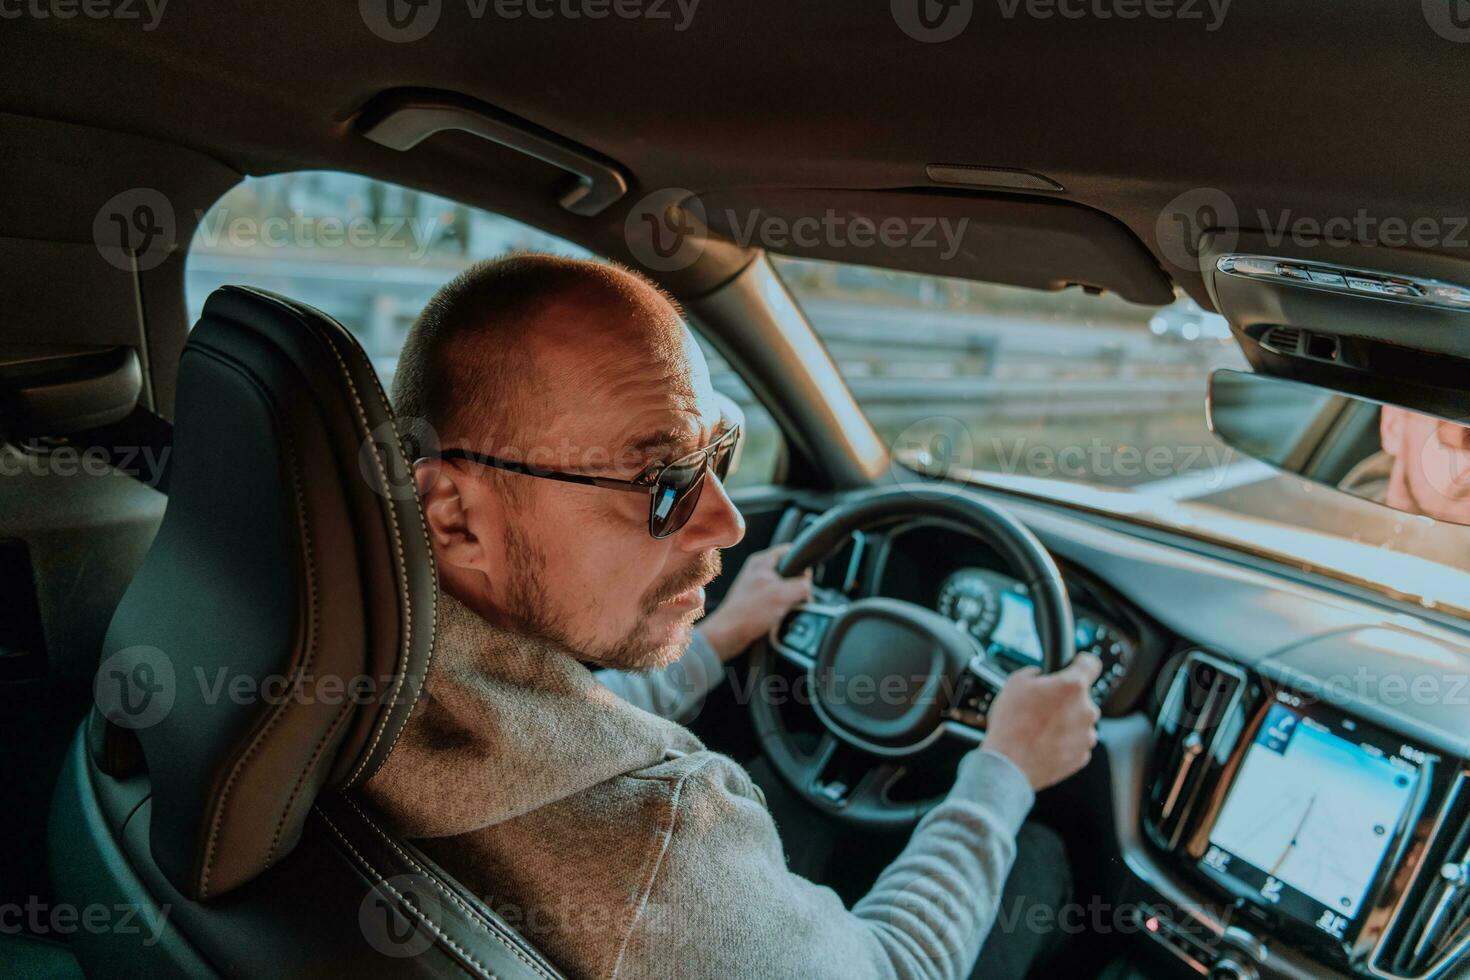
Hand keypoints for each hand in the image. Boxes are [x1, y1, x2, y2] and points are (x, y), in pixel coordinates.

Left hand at [699, 544, 812, 660]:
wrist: (729, 634)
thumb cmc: (748, 613)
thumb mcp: (783, 595)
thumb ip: (801, 585)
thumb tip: (808, 584)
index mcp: (762, 561)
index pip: (790, 551)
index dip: (802, 563)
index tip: (807, 578)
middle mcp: (759, 571)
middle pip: (790, 572)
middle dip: (798, 586)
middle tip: (797, 598)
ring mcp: (757, 587)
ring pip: (785, 588)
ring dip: (791, 600)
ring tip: (786, 610)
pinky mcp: (757, 602)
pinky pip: (778, 602)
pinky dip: (782, 609)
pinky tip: (780, 618)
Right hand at [981, 654, 1102, 790]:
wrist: (1008, 763)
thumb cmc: (1011, 724)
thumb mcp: (1015, 682)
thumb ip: (1035, 673)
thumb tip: (1040, 676)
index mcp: (1072, 686)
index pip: (1090, 663)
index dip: (1081, 662)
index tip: (1078, 664)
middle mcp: (1086, 710)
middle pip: (1081, 697)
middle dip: (1065, 699)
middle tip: (1042, 706)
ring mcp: (1086, 735)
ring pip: (1079, 721)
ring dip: (1065, 721)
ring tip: (1040, 728)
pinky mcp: (1082, 756)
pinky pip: (1076, 742)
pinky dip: (1064, 741)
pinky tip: (1044, 742)